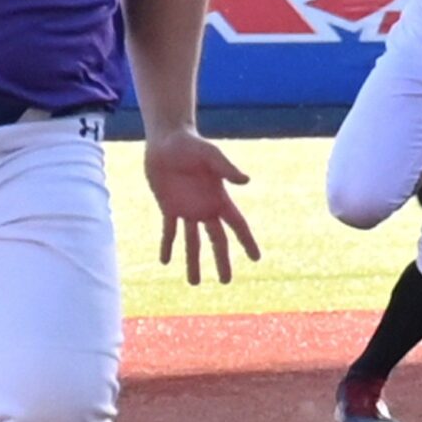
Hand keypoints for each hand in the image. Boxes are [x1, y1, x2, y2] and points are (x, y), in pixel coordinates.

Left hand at [143, 129, 260, 285]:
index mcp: (219, 198)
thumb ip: (226, 168)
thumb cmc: (191, 143)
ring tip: (194, 283)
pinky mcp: (168, 206)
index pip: (237, 226)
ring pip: (192, 242)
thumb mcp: (210, 154)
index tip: (256, 259)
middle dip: (222, 261)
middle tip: (226, 282)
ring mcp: (187, 209)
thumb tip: (246, 181)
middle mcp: (206, 208)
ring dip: (193, 261)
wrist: (168, 139)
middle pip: (217, 241)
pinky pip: (169, 231)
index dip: (247, 242)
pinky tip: (165, 261)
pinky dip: (168, 245)